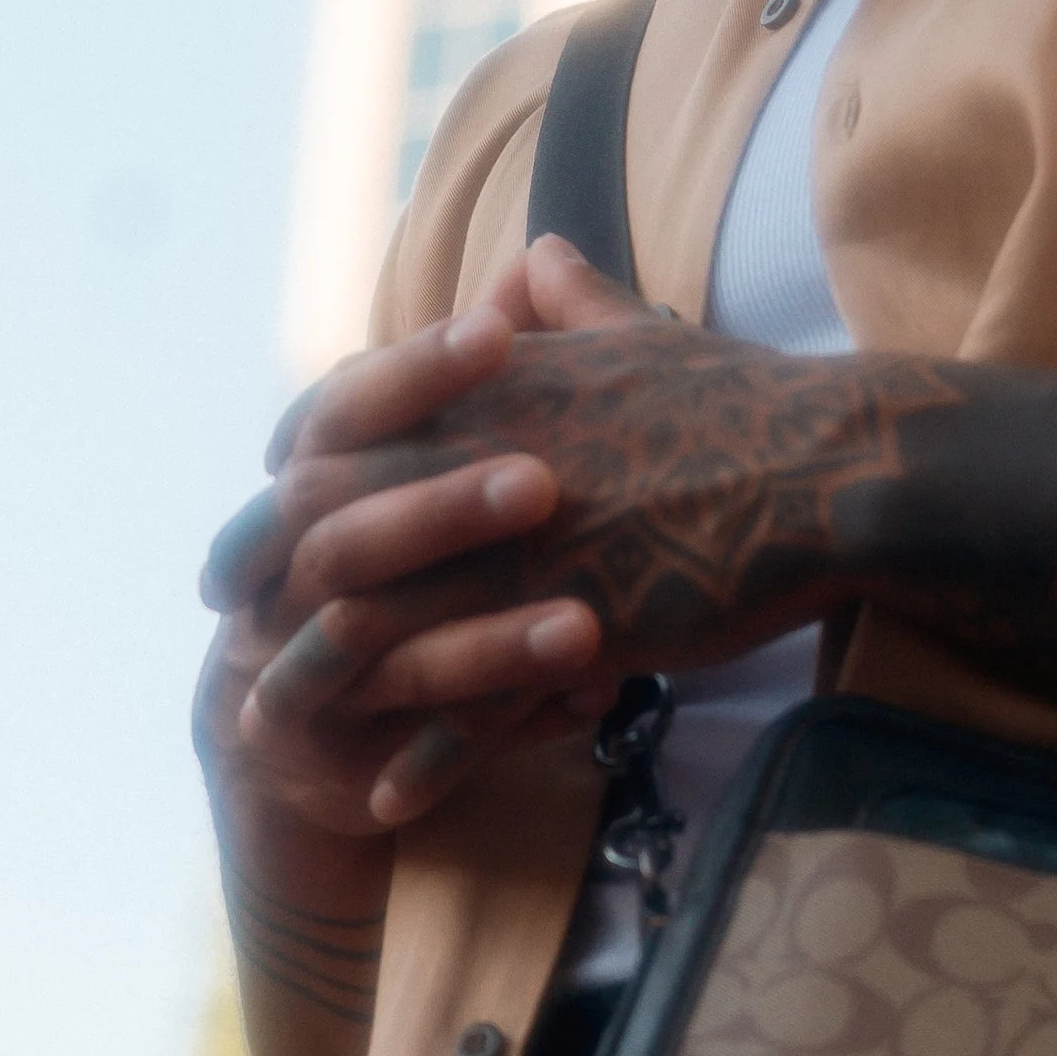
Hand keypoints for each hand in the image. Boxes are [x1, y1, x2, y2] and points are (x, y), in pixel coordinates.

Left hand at [234, 234, 896, 827]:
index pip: (334, 439)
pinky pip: (463, 711)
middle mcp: (475, 473)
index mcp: (483, 400)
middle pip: (322, 537)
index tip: (257, 526)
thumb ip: (572, 305)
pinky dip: (419, 757)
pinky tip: (386, 798)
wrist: (826, 475)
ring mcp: (514, 559)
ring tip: (276, 733)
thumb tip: (539, 257)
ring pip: (374, 635)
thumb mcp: (642, 333)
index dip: (281, 486)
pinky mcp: (560, 632)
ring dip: (316, 690)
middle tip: (229, 638)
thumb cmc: (743, 402)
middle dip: (262, 589)